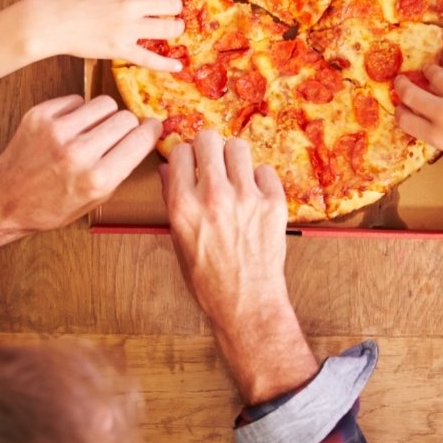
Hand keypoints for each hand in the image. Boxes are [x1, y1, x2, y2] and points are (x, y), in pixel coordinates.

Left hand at [0, 95, 160, 235]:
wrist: (6, 199)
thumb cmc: (52, 204)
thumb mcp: (96, 199)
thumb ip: (122, 167)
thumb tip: (145, 135)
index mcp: (98, 178)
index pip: (141, 138)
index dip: (150, 131)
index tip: (151, 128)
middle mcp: (78, 153)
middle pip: (125, 117)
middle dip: (127, 125)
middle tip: (118, 134)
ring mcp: (57, 131)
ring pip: (104, 103)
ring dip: (104, 115)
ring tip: (94, 130)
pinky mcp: (40, 116)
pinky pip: (77, 99)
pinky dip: (79, 111)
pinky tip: (71, 127)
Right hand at [30, 0, 184, 70]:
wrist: (49, 21)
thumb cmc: (69, 0)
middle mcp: (132, 2)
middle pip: (173, 3)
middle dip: (172, 9)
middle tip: (166, 15)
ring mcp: (128, 27)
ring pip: (170, 29)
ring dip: (173, 30)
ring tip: (168, 32)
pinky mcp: (121, 49)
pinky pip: (152, 59)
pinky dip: (167, 65)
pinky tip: (178, 67)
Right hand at [159, 131, 316, 404]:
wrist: (246, 303)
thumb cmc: (208, 279)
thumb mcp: (178, 240)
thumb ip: (172, 199)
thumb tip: (169, 169)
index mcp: (184, 206)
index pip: (179, 152)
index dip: (183, 155)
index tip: (189, 162)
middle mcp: (214, 196)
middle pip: (208, 139)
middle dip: (207, 147)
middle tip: (211, 161)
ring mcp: (246, 197)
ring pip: (238, 147)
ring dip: (233, 158)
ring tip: (234, 175)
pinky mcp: (273, 203)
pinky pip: (265, 170)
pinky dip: (259, 179)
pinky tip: (254, 196)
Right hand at [394, 57, 442, 182]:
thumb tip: (438, 119)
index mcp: (437, 136)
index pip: (405, 119)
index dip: (400, 111)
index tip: (401, 106)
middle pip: (411, 93)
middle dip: (403, 85)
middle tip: (402, 80)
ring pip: (433, 74)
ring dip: (430, 71)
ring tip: (432, 70)